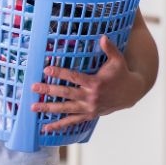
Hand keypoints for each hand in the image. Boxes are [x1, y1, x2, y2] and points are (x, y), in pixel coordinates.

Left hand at [30, 35, 145, 132]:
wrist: (131, 93)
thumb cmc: (121, 74)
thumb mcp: (118, 60)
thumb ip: (110, 48)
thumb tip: (103, 36)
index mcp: (95, 82)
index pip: (74, 77)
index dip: (60, 73)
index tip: (46, 69)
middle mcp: (90, 97)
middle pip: (66, 93)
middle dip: (49, 90)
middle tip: (33, 87)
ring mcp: (89, 108)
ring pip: (66, 109)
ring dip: (49, 108)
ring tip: (34, 107)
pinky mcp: (89, 115)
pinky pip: (72, 121)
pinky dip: (59, 125)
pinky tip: (46, 128)